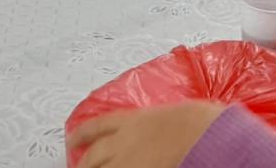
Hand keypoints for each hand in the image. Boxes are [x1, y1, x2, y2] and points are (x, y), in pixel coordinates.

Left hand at [68, 101, 226, 167]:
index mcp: (132, 120)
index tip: (72, 139)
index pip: (97, 126)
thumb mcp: (176, 113)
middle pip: (92, 155)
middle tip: (76, 167)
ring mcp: (127, 162)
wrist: (203, 135)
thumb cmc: (198, 121)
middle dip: (82, 163)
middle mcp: (123, 142)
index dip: (81, 134)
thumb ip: (162, 120)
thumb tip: (172, 122)